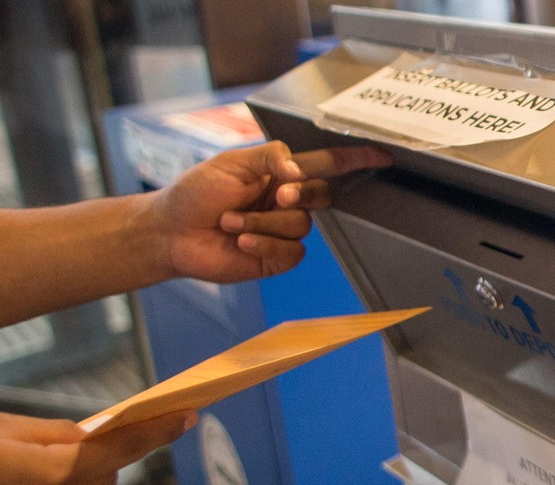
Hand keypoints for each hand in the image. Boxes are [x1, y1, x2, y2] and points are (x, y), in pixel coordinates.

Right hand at [0, 410, 192, 484]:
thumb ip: (53, 431)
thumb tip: (95, 432)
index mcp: (49, 474)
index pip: (122, 447)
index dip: (158, 429)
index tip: (187, 414)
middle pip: (106, 473)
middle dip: (92, 455)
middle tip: (48, 446)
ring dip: (68, 482)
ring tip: (12, 480)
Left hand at [155, 141, 391, 281]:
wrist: (173, 232)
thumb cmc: (197, 193)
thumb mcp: (231, 162)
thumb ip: (269, 156)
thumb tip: (298, 171)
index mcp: (282, 173)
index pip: (327, 164)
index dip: (355, 160)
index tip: (381, 155)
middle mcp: (288, 201)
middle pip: (321, 194)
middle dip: (299, 193)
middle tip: (274, 194)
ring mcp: (284, 232)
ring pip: (300, 225)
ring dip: (262, 222)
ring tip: (230, 223)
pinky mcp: (277, 259)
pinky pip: (292, 252)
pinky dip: (265, 245)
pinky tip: (241, 242)